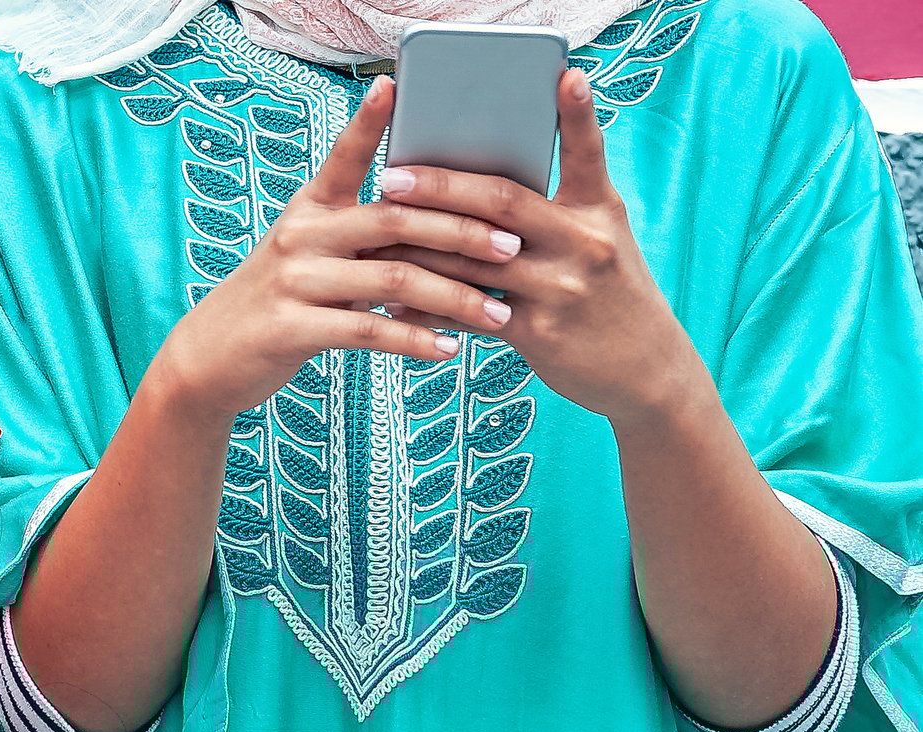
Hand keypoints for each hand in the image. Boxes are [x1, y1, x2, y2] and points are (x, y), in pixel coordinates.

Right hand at [148, 76, 517, 423]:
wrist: (212, 354)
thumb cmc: (281, 297)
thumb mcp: (310, 251)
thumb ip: (361, 233)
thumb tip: (439, 220)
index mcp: (311, 208)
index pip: (344, 156)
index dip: (367, 122)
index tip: (393, 85)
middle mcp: (301, 235)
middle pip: (394, 220)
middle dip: (461, 231)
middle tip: (512, 245)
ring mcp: (294, 281)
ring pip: (393, 281)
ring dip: (455, 298)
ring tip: (499, 313)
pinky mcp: (291, 328)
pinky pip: (368, 332)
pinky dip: (415, 340)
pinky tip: (449, 349)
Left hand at [365, 71, 702, 426]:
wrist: (647, 370)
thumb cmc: (608, 293)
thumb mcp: (598, 240)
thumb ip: (553, 211)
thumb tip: (480, 181)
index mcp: (598, 209)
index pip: (588, 152)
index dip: (578, 113)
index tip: (564, 73)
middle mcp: (585, 242)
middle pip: (502, 202)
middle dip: (441, 186)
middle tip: (390, 176)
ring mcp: (563, 287)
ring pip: (472, 259)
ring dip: (417, 248)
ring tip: (371, 235)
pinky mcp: (540, 331)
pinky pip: (469, 312)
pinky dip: (429, 305)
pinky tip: (393, 300)